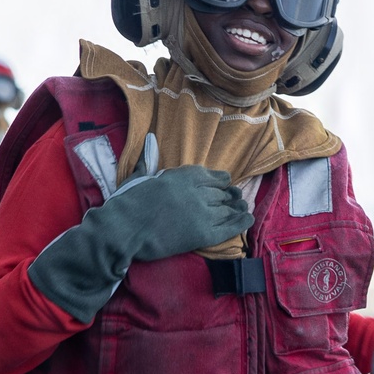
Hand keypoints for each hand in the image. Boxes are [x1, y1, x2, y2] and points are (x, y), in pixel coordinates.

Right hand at [108, 165, 252, 261]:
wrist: (124, 229)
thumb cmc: (127, 203)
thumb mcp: (139, 176)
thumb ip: (150, 160)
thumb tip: (150, 139)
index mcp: (182, 175)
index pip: (209, 175)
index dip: (219, 180)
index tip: (226, 181)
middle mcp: (197, 192)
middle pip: (220, 194)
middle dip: (228, 196)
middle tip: (235, 198)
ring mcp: (202, 213)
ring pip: (226, 209)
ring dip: (236, 208)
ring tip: (243, 208)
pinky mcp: (203, 234)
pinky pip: (228, 228)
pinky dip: (240, 223)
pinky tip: (248, 219)